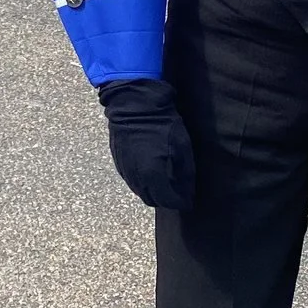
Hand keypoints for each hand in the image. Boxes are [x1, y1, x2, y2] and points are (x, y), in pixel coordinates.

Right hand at [100, 78, 194, 211]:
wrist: (134, 105)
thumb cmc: (162, 124)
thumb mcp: (181, 147)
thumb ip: (184, 173)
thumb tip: (187, 192)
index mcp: (154, 176)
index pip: (169, 201)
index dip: (181, 202)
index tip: (188, 199)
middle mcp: (138, 179)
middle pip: (152, 200)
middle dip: (166, 200)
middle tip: (176, 192)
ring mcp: (125, 171)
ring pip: (140, 192)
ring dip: (152, 192)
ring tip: (164, 182)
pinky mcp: (118, 163)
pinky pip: (132, 181)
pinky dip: (142, 182)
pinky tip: (149, 172)